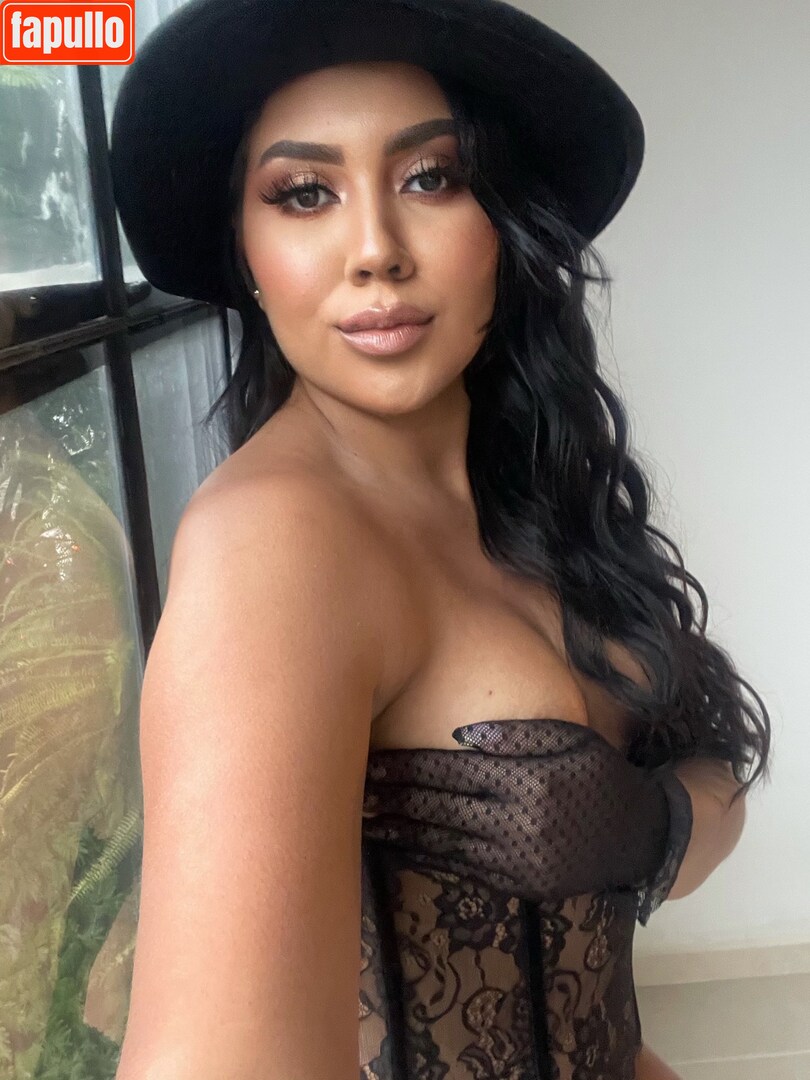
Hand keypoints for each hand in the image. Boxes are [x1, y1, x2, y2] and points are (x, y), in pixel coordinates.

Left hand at [363, 718, 691, 920]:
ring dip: (399, 829)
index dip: (406, 766)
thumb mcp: (569, 740)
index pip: (451, 771)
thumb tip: (460, 735)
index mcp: (527, 779)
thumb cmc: (598, 774)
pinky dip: (426, 854)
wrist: (641, 836)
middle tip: (351, 788)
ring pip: (443, 840)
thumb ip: (517, 735)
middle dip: (392, 797)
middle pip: (439, 806)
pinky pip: (462, 867)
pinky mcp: (518, 883)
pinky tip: (400, 845)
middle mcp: (519, 821)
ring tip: (361, 818)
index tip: (371, 759)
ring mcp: (517, 857)